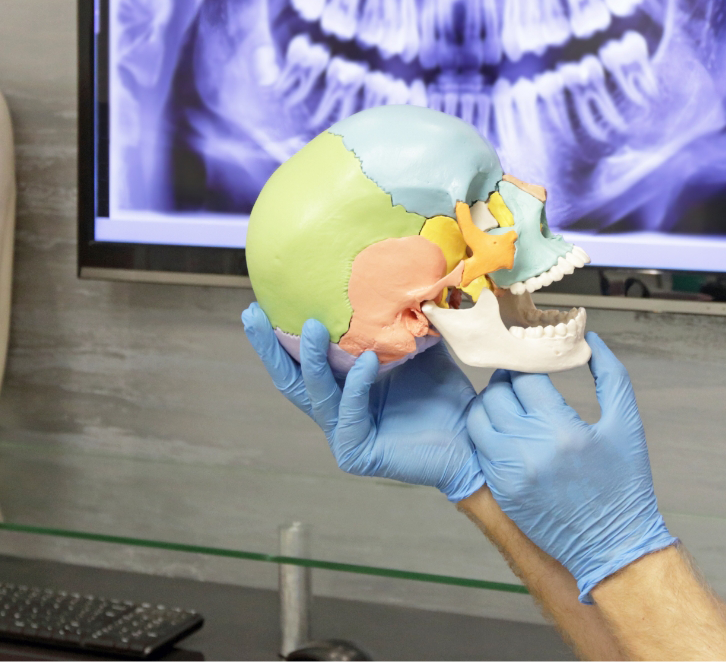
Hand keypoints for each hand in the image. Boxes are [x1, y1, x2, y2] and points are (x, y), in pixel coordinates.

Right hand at [242, 303, 484, 500]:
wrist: (474, 436)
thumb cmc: (444, 394)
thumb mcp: (418, 347)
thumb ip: (399, 319)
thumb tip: (392, 274)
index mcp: (343, 386)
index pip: (303, 360)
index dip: (279, 336)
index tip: (260, 302)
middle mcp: (336, 409)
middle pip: (291, 379)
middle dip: (269, 348)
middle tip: (252, 315)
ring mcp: (342, 433)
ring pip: (315, 394)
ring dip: (311, 359)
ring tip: (312, 327)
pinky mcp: (355, 452)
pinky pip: (348, 412)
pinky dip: (356, 385)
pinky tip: (367, 361)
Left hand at [466, 333, 675, 601]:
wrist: (614, 545)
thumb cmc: (625, 483)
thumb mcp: (627, 424)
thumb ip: (611, 375)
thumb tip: (589, 339)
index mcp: (561, 430)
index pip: (525, 379)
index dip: (529, 364)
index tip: (535, 361)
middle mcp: (528, 451)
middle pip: (496, 395)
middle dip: (508, 381)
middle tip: (522, 378)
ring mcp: (508, 474)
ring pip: (479, 419)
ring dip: (491, 404)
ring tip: (511, 402)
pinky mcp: (500, 491)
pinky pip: (479, 448)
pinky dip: (487, 432)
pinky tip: (506, 429)